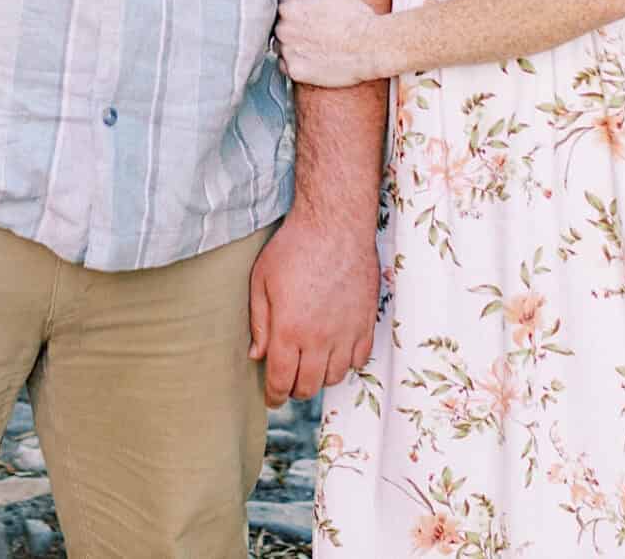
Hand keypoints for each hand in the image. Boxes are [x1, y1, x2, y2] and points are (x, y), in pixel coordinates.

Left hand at [248, 214, 377, 404]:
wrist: (335, 225)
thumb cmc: (294, 247)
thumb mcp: (261, 281)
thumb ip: (259, 322)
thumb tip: (257, 355)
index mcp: (289, 331)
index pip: (281, 381)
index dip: (274, 396)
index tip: (272, 398)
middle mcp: (319, 339)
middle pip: (309, 386)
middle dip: (295, 389)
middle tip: (289, 379)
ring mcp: (347, 332)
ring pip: (335, 377)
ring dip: (321, 377)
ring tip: (311, 364)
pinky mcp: (367, 322)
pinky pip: (360, 359)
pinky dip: (347, 362)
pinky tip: (336, 351)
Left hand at [275, 0, 390, 87]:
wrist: (371, 46)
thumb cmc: (354, 15)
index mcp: (289, 7)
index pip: (279, 2)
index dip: (295, 5)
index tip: (309, 11)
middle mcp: (283, 29)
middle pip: (278, 24)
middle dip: (292, 24)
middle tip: (315, 27)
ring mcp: (288, 51)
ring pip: (280, 44)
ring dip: (292, 42)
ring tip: (315, 42)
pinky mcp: (295, 71)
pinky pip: (284, 64)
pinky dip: (294, 60)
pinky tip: (312, 56)